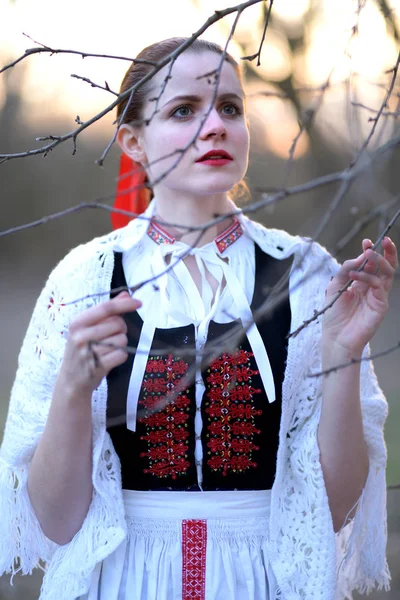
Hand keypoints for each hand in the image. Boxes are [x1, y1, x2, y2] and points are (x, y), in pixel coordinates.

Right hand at [57, 291, 140, 396]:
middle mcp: (81, 336)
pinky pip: (122, 354)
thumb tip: (126, 294)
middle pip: (118, 323)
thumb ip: (107, 311)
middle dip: (121, 328)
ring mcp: (89, 352)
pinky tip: (109, 359)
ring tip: (107, 349)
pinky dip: (120, 356)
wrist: (70, 381)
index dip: (125, 304)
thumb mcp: (88, 328)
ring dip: (120, 343)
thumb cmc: (82, 350)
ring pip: (122, 339)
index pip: (106, 308)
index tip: (139, 302)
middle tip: (110, 336)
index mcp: (77, 322)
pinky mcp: (98, 367)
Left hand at [322, 237, 397, 356]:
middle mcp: (372, 288)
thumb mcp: (335, 287)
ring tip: (368, 253)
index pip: (370, 264)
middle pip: (385, 266)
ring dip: (379, 261)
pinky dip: (367, 277)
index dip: (370, 252)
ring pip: (387, 273)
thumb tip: (360, 256)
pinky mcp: (381, 304)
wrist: (336, 337)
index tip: (366, 242)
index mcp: (361, 283)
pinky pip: (378, 285)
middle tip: (384, 240)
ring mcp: (378, 296)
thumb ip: (346, 270)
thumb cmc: (334, 316)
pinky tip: (354, 276)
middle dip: (386, 251)